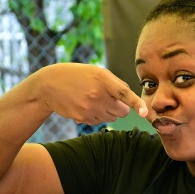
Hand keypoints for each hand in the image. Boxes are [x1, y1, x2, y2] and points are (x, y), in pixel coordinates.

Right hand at [31, 64, 148, 124]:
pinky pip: (100, 122)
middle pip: (122, 112)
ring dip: (108, 112)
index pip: (124, 94)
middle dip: (120, 108)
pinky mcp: (83, 118)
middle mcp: (98, 95)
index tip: (145, 113)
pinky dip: (97, 116)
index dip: (136, 104)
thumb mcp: (96, 71)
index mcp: (103, 80)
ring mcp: (90, 108)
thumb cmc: (77, 75)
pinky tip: (85, 105)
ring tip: (94, 100)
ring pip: (112, 118)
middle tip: (109, 99)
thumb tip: (130, 100)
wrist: (49, 85)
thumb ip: (116, 84)